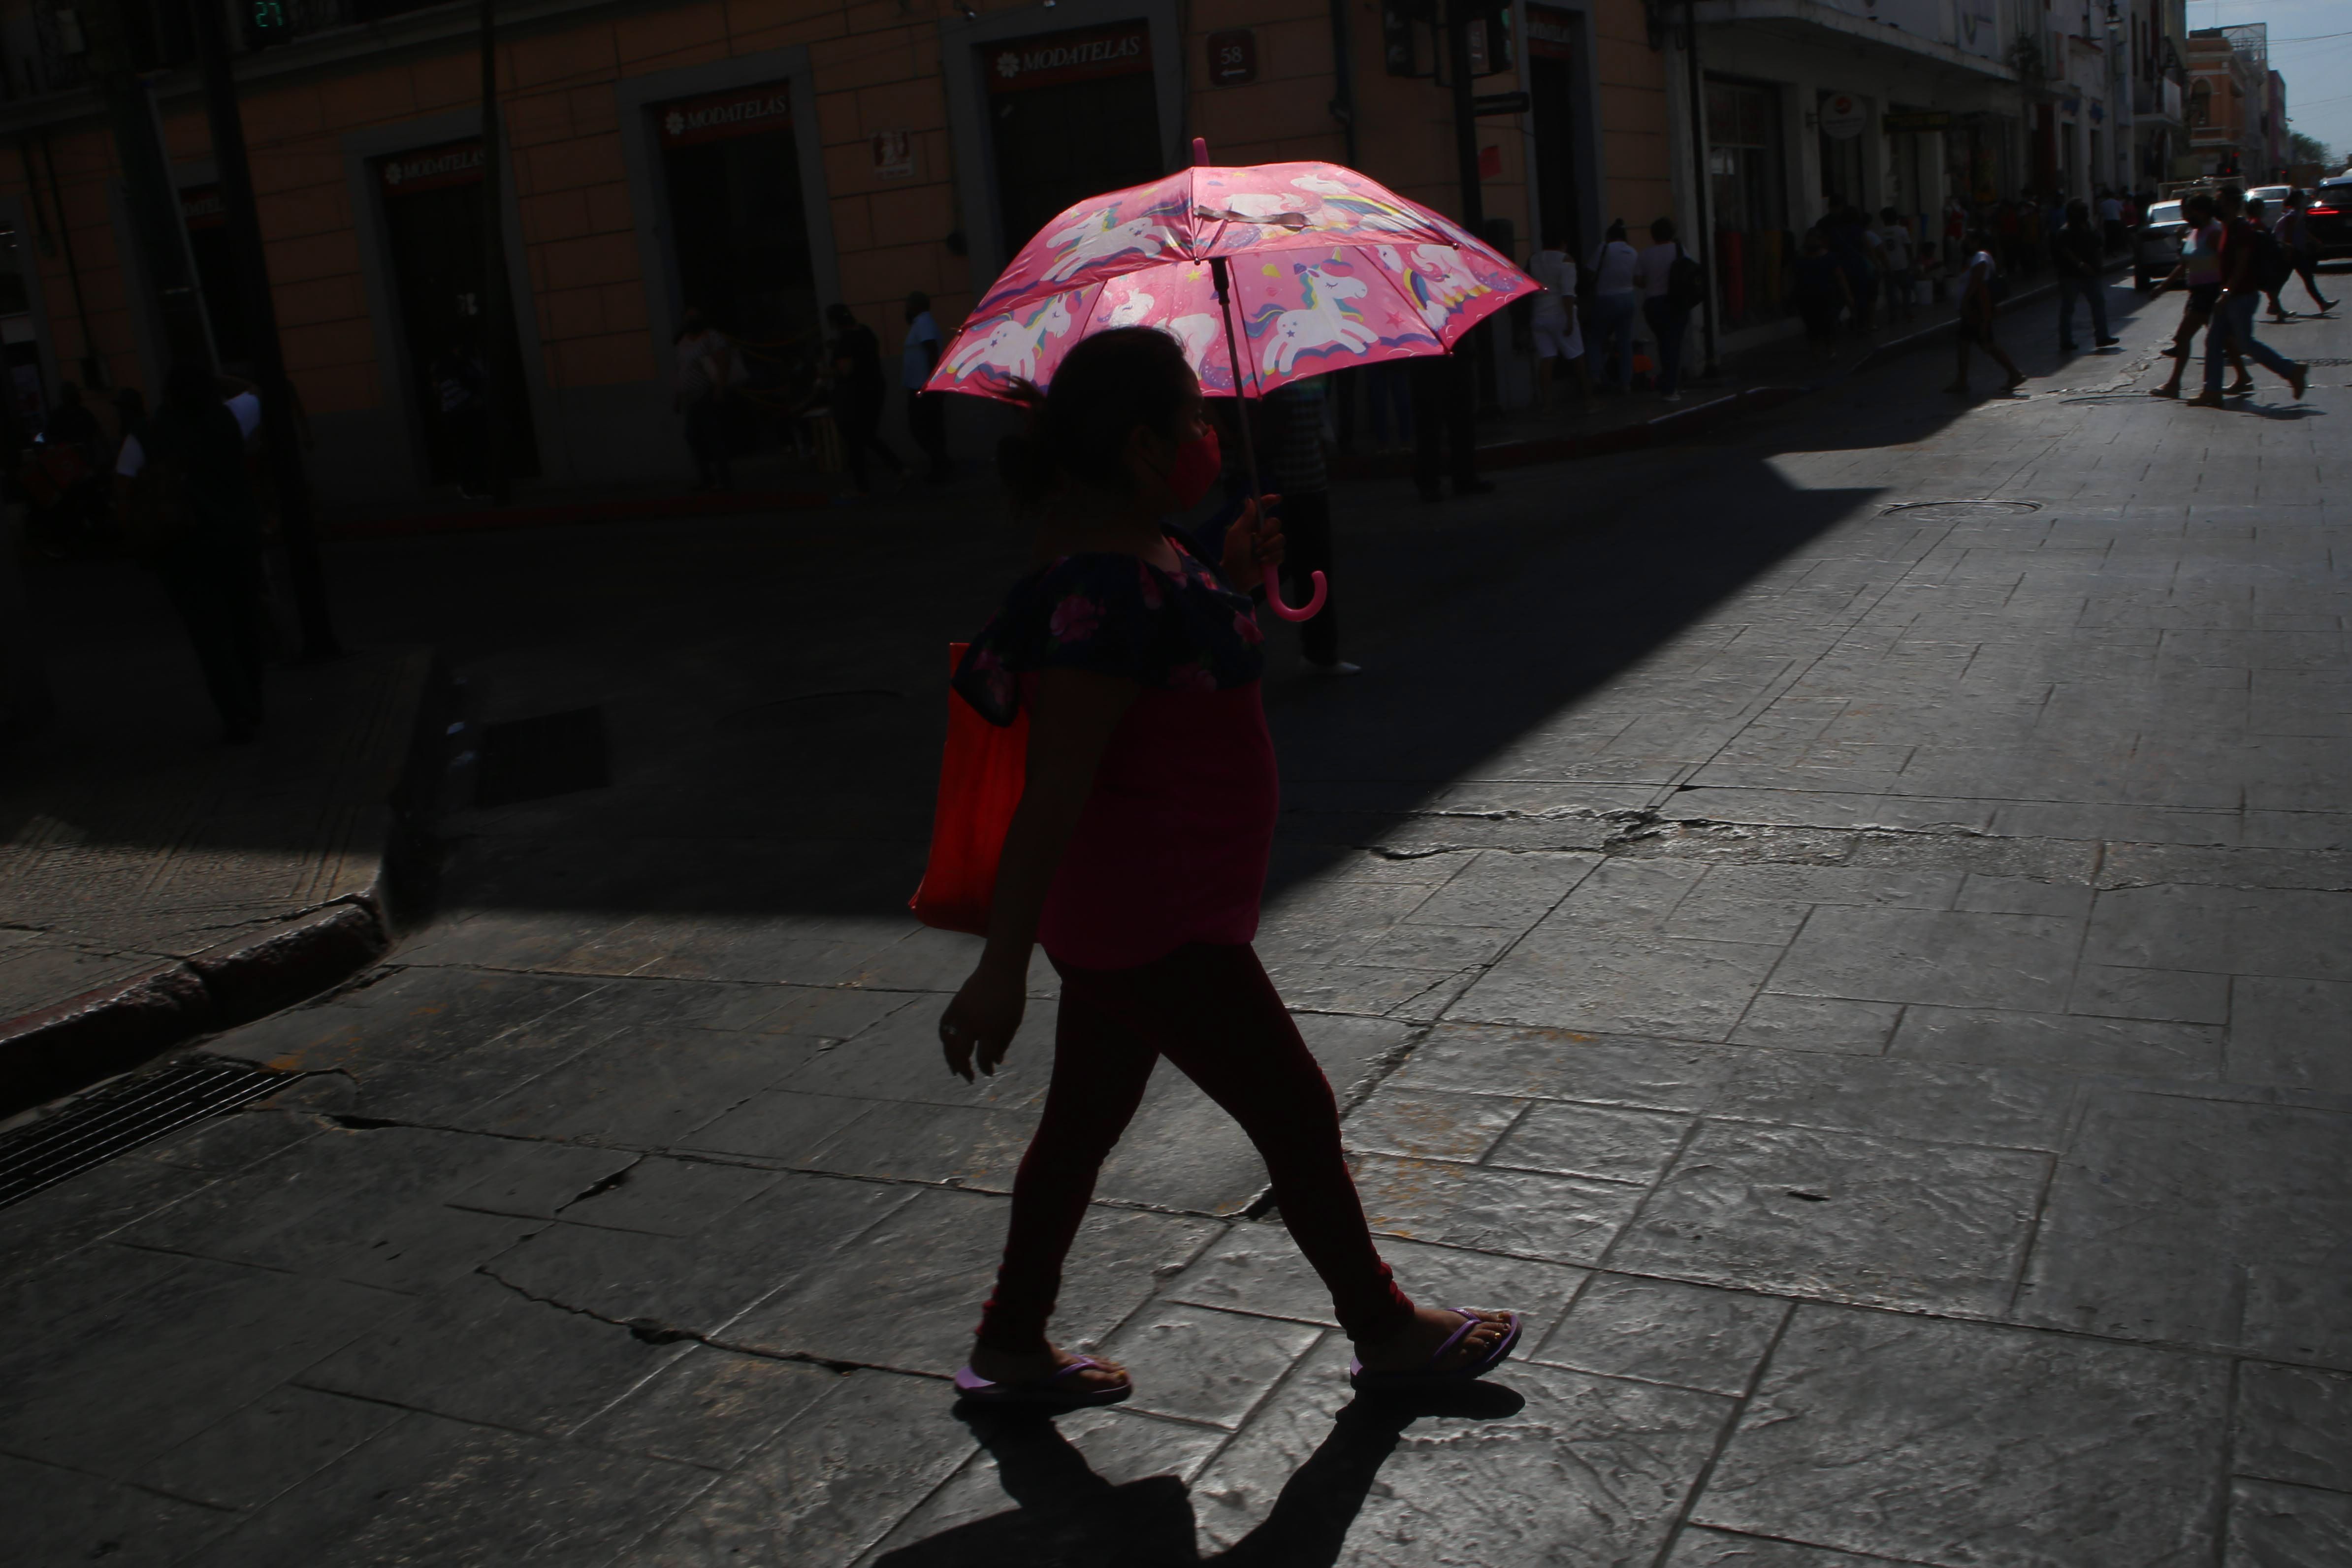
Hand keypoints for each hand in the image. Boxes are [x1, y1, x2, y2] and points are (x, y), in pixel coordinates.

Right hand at [940, 957, 1024, 1081]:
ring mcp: (960, 1015)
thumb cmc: (1012, 998)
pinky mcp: (953, 1006)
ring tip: (955, 1069)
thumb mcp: (1013, 1022)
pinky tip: (949, 1048)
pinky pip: (944, 1027)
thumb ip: (1004, 1043)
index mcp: (991, 1029)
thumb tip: (996, 1061)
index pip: (984, 1058)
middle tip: (970, 1078)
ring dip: (951, 1058)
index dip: (986, 1068)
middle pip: (961, 1054)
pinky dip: (945, 1039)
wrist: (1000, 970)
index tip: (989, 1073)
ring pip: (949, 1043)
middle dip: (965, 1069)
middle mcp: (973, 1024)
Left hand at [1222, 494, 1285, 593]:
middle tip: (1256, 541)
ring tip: (1257, 554)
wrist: (1237, 574)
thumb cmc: (1233, 553)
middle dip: (1267, 532)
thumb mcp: (1237, 533)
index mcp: (1252, 525)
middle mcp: (1263, 533)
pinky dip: (1271, 557)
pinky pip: (1281, 553)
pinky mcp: (1275, 558)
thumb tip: (1250, 499)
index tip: (1278, 498)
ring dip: (1268, 547)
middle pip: (1276, 523)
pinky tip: (1262, 561)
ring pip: (1281, 538)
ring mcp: (1270, 546)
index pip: (1263, 509)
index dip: (1270, 501)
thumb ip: (1246, 517)